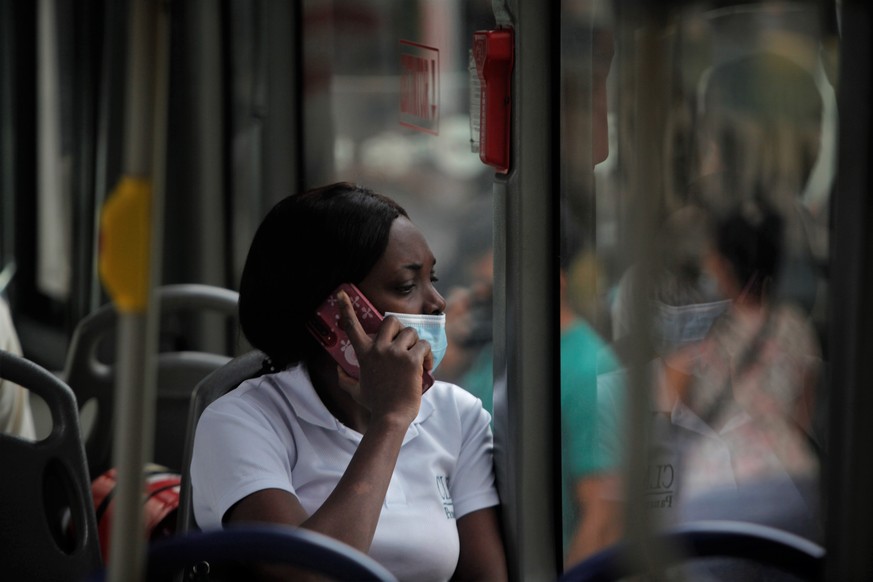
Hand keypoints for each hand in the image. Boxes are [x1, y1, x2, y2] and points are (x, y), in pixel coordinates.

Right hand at [336, 290, 424, 424]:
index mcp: (364, 354)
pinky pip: (424, 346)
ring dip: (416, 344)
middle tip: (405, 345)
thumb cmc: (375, 404)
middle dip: (401, 329)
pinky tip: (425, 367)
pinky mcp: (412, 361)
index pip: (352, 326)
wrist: (391, 418)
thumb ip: (345, 380)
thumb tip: (338, 372)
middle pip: (392, 321)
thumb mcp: (356, 390)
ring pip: (411, 333)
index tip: (342, 293)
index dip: (346, 308)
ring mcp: (395, 354)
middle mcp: (378, 349)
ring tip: (416, 360)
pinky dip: (427, 356)